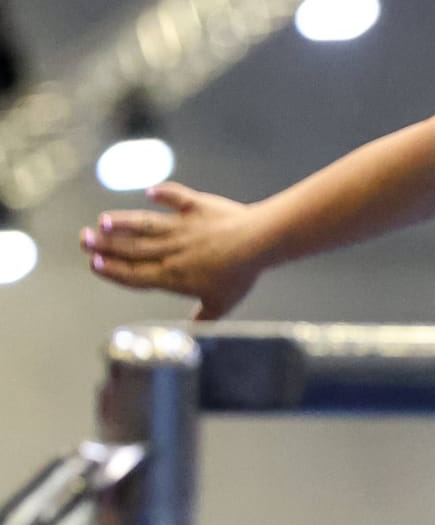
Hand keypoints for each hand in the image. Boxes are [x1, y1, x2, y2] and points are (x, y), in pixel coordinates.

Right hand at [81, 182, 265, 321]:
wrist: (260, 242)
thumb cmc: (241, 275)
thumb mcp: (221, 304)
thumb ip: (203, 317)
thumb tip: (192, 333)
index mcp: (173, 276)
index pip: (135, 274)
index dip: (112, 270)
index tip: (92, 264)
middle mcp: (171, 250)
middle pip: (132, 249)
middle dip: (105, 245)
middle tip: (83, 239)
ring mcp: (183, 227)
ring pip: (145, 225)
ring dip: (122, 222)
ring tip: (102, 221)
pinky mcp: (197, 206)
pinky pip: (177, 197)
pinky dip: (164, 192)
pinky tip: (150, 191)